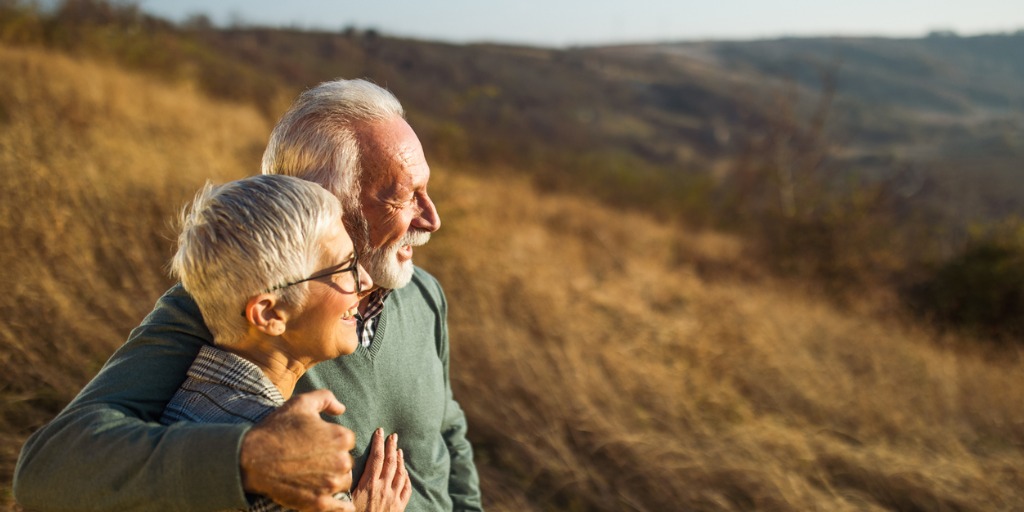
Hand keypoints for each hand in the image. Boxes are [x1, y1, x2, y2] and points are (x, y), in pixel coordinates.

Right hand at [240, 389, 356, 511]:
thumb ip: (326, 399)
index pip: (347, 441)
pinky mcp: (319, 502)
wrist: (250, 458)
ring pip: (343, 482)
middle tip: (311, 461)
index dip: (332, 442)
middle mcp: (341, 461)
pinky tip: (333, 501)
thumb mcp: (301, 404)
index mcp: (341, 437)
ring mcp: (330, 484)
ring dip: (333, 480)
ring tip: (312, 476)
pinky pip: (342, 508)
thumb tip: (341, 409)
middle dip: (333, 461)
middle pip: (346, 462)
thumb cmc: (276, 429)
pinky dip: (341, 506)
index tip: (316, 444)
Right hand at [351, 428, 412, 511]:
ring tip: (399, 450)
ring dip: (400, 460)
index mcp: (369, 485)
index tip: (379, 431)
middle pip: (390, 462)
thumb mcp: (345, 500)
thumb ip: (345, 484)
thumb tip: (341, 469)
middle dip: (391, 447)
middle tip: (393, 436)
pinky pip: (406, 489)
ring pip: (400, 473)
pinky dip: (407, 478)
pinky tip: (406, 473)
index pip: (376, 458)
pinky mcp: (399, 507)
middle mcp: (383, 488)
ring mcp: (393, 497)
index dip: (378, 443)